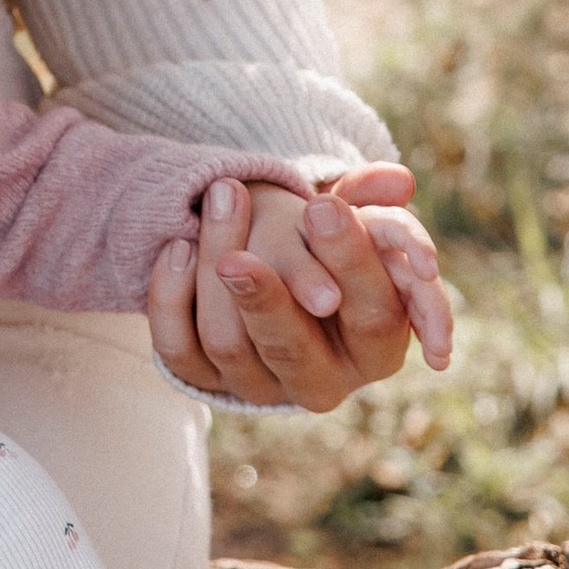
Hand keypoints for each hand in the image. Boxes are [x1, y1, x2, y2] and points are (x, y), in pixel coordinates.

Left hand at [146, 163, 450, 409]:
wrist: (275, 282)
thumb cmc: (327, 252)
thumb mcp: (354, 228)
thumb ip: (371, 202)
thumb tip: (397, 180)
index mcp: (377, 349)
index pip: (373, 315)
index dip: (349, 260)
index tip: (320, 207)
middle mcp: (322, 383)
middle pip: (290, 346)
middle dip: (265, 287)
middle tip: (244, 211)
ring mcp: (262, 388)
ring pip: (227, 343)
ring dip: (213, 262)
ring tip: (219, 196)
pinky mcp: (208, 382)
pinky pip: (178, 349)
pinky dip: (171, 295)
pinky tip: (179, 246)